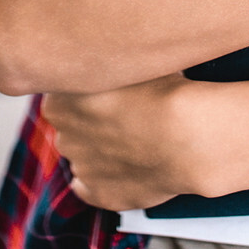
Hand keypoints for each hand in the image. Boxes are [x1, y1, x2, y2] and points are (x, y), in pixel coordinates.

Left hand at [42, 76, 218, 210]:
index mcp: (59, 102)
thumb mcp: (129, 60)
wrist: (188, 135)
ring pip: (86, 156)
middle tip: (130, 111)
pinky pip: (93, 188)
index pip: (64, 95)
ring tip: (139, 138)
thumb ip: (108, 62)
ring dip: (104, 149)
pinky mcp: (101, 195)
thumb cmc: (163, 89)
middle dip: (95, 121)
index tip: (113, 88)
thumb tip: (113, 54)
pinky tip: (126, 168)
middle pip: (74, 126)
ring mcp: (83, 169)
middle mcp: (64, 136)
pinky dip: (105, 180)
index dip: (90, 91)